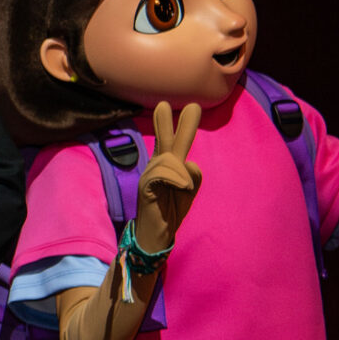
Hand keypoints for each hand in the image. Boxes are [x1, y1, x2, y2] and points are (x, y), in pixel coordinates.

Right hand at [133, 100, 203, 253]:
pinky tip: (183, 187)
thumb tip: (189, 161)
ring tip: (186, 187)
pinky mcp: (146, 188)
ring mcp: (149, 176)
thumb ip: (192, 174)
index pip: (170, 142)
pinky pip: (162, 174)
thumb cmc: (171, 211)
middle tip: (174, 104)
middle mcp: (156, 167)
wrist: (156, 235)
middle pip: (165, 141)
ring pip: (169, 160)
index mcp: (166, 166)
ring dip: (182, 173)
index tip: (180, 106)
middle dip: (169, 122)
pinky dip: (177, 179)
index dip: (175, 124)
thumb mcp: (189, 190)